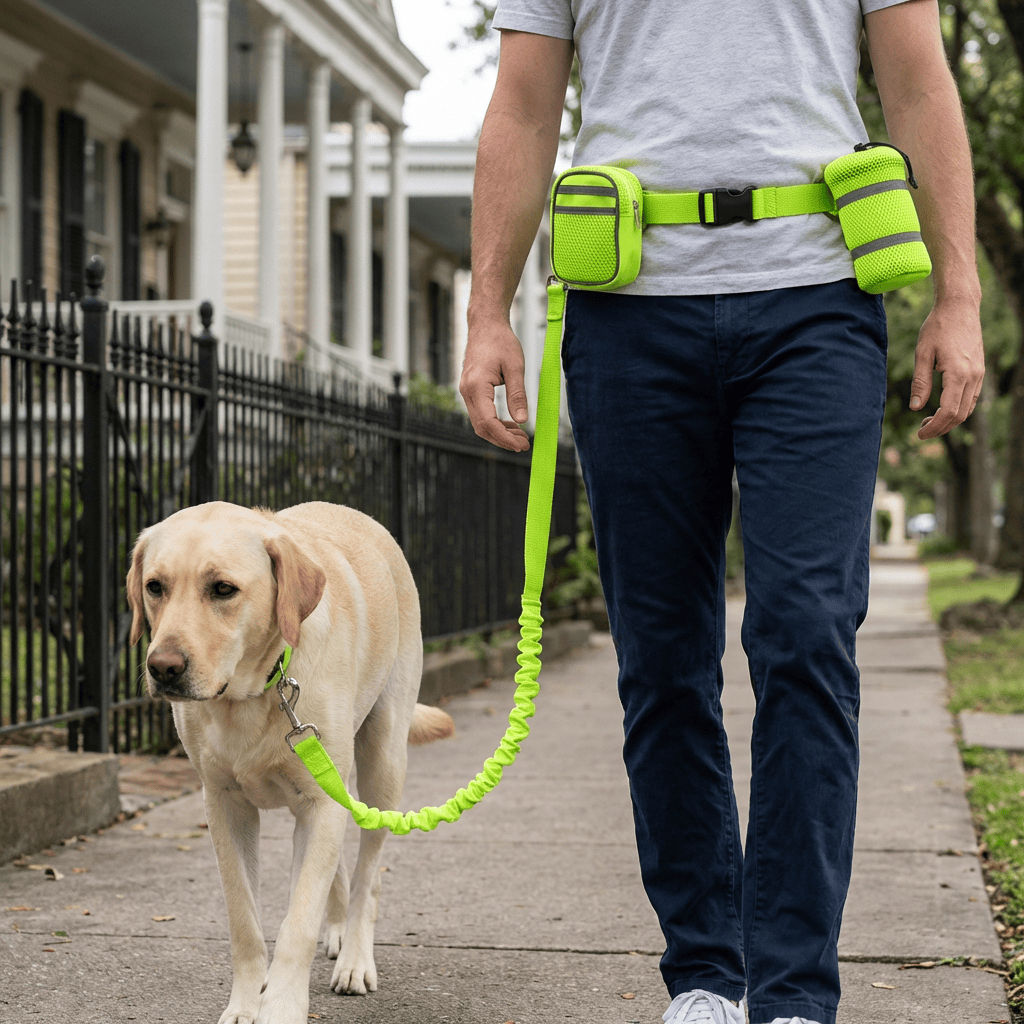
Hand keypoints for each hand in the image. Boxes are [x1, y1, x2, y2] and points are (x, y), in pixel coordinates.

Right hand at [459, 318, 530, 451]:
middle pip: (481, 427)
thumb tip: (523, 421)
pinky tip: (512, 424)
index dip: (505, 437)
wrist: (486, 325)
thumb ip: (518, 395)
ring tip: (521, 437)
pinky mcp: (471, 391)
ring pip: (480, 423)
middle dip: (502, 440)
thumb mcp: (515, 367)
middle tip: (524, 445)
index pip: (488, 422)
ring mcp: (467, 392)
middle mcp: (467, 392)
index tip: (522, 444)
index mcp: (476, 386)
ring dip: (500, 433)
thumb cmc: (501, 341)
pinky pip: (481, 414)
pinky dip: (495, 423)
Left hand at [909, 299, 984, 439]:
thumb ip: (920, 382)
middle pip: (961, 414)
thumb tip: (916, 408)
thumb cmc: (938, 327)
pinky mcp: (979, 370)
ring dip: (950, 420)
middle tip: (921, 432)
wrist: (960, 307)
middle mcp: (973, 376)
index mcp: (959, 373)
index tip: (919, 434)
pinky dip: (958, 408)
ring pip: (968, 408)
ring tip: (928, 422)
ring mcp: (979, 373)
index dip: (935, 427)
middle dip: (941, 428)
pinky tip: (942, 408)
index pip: (949, 412)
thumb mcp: (922, 354)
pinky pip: (971, 397)